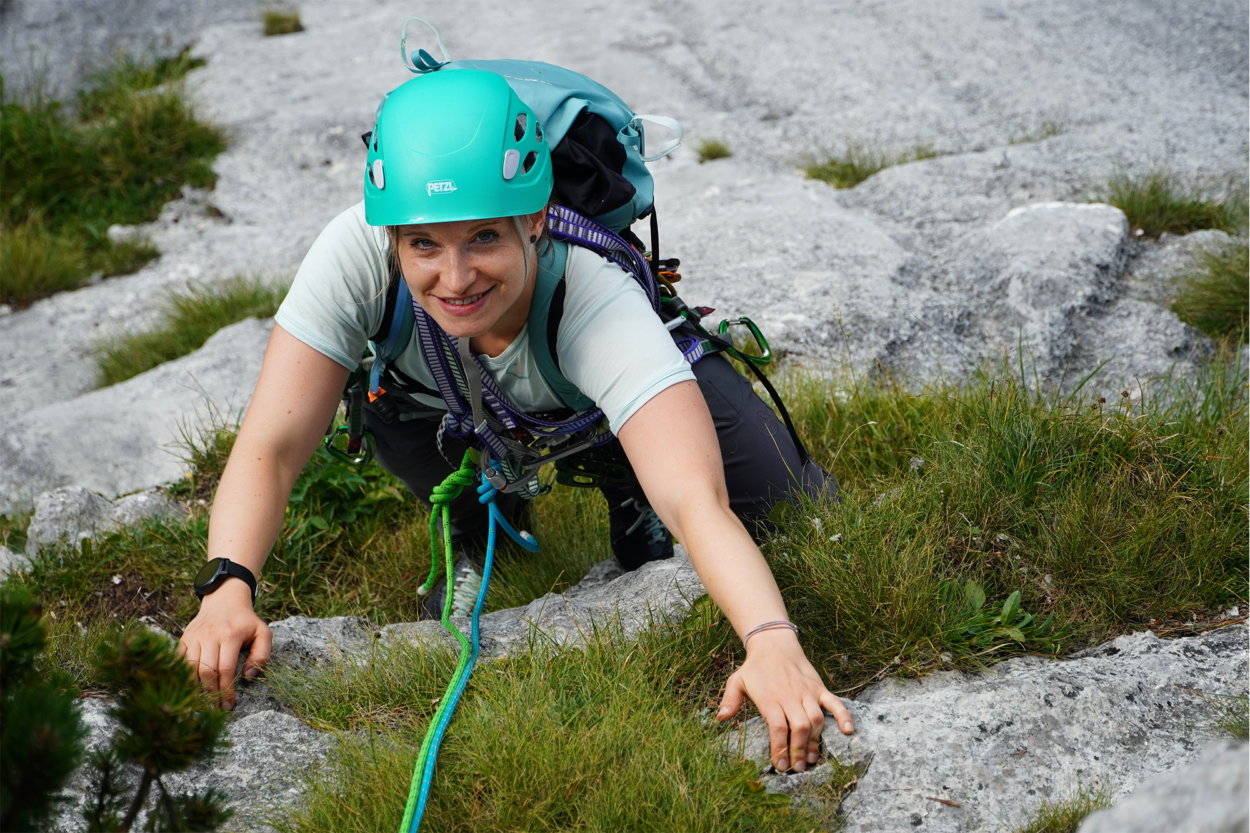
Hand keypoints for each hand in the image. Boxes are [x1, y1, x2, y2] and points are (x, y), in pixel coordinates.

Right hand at [177, 578, 271, 710]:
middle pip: (205, 671)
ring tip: (203, 703)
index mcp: (231, 635)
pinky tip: (187, 689)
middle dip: (210, 694)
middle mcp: (210, 635)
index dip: (227, 690)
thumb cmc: (245, 621)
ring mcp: (194, 637)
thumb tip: (249, 676)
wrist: (225, 600)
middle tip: (215, 709)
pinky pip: (178, 660)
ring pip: (189, 668)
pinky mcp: (184, 638)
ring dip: (195, 688)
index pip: (225, 669)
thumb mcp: (263, 633)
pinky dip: (180, 676)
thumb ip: (262, 655)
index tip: (229, 706)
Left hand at [715, 629, 853, 772]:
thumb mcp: (737, 681)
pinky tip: (848, 731)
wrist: (774, 643)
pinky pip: (834, 702)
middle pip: (799, 727)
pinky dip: (843, 716)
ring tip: (813, 759)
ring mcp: (806, 692)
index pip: (777, 728)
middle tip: (797, 768)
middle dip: (799, 750)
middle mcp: (790, 696)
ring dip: (816, 741)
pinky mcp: (819, 687)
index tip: (780, 766)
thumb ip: (729, 700)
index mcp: (769, 698)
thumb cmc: (754, 667)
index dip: (780, 749)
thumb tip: (720, 719)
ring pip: (816, 719)